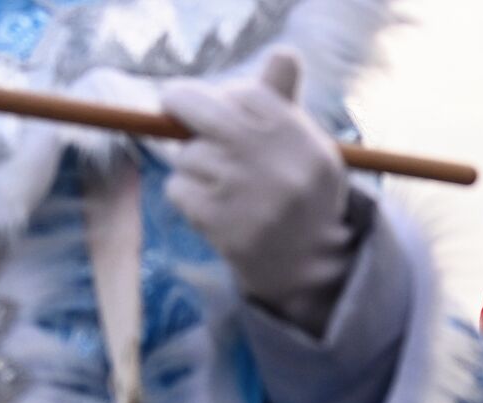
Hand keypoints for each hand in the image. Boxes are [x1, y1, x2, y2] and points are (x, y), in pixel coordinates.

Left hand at [161, 50, 351, 336]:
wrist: (311, 267)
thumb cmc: (303, 197)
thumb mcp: (308, 147)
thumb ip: (286, 103)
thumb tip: (281, 55)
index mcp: (298, 138)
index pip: (245, 95)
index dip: (221, 95)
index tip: (208, 101)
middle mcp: (274, 163)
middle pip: (204, 113)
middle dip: (180, 104)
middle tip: (171, 105)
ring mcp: (246, 196)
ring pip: (189, 156)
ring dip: (192, 165)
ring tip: (218, 184)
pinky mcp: (222, 225)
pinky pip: (179, 189)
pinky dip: (185, 194)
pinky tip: (208, 207)